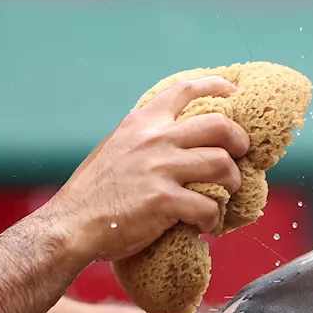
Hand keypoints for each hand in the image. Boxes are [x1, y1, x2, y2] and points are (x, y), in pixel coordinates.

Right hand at [46, 77, 249, 263]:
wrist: (72, 224)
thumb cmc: (97, 191)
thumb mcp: (118, 146)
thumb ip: (148, 137)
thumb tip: (183, 135)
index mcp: (142, 122)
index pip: (186, 89)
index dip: (218, 86)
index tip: (236, 93)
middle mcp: (153, 139)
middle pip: (220, 125)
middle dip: (240, 142)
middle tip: (240, 157)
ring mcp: (160, 168)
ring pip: (222, 164)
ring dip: (231, 183)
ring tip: (222, 196)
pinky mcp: (164, 199)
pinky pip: (209, 205)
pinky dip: (212, 219)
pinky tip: (203, 225)